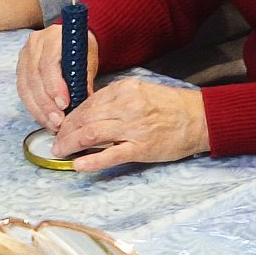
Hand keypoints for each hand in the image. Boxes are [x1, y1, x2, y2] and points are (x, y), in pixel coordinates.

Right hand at [16, 24, 98, 129]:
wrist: (71, 38)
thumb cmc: (81, 49)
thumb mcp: (88, 59)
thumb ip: (85, 79)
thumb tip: (84, 104)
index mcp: (52, 37)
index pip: (48, 64)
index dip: (55, 87)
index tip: (64, 104)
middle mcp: (34, 45)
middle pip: (34, 78)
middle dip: (46, 104)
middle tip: (58, 121)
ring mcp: (24, 56)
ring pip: (26, 87)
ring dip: (39, 110)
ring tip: (52, 124)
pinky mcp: (20, 68)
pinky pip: (23, 91)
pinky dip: (33, 107)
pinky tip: (44, 118)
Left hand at [50, 77, 208, 170]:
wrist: (199, 119)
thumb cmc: (171, 106)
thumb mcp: (142, 92)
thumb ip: (117, 100)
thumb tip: (89, 114)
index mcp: (126, 90)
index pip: (88, 103)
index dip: (71, 116)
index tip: (63, 126)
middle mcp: (127, 106)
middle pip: (85, 118)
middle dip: (65, 132)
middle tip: (56, 142)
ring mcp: (134, 127)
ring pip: (91, 134)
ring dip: (71, 144)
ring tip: (61, 152)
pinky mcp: (141, 148)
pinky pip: (110, 155)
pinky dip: (90, 161)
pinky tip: (78, 165)